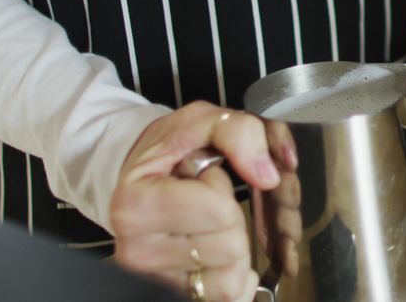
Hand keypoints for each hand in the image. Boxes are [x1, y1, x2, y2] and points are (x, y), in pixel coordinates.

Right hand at [111, 101, 297, 301]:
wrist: (144, 177)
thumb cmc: (173, 152)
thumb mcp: (203, 121)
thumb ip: (240, 134)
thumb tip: (268, 174)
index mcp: (137, 205)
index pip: (218, 210)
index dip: (222, 188)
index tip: (203, 178)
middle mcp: (138, 250)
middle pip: (230, 248)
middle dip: (235, 219)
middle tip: (212, 203)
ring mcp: (156, 280)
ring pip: (232, 280)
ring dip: (238, 250)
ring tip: (214, 228)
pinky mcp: (175, 295)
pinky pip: (231, 298)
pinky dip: (238, 278)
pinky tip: (220, 256)